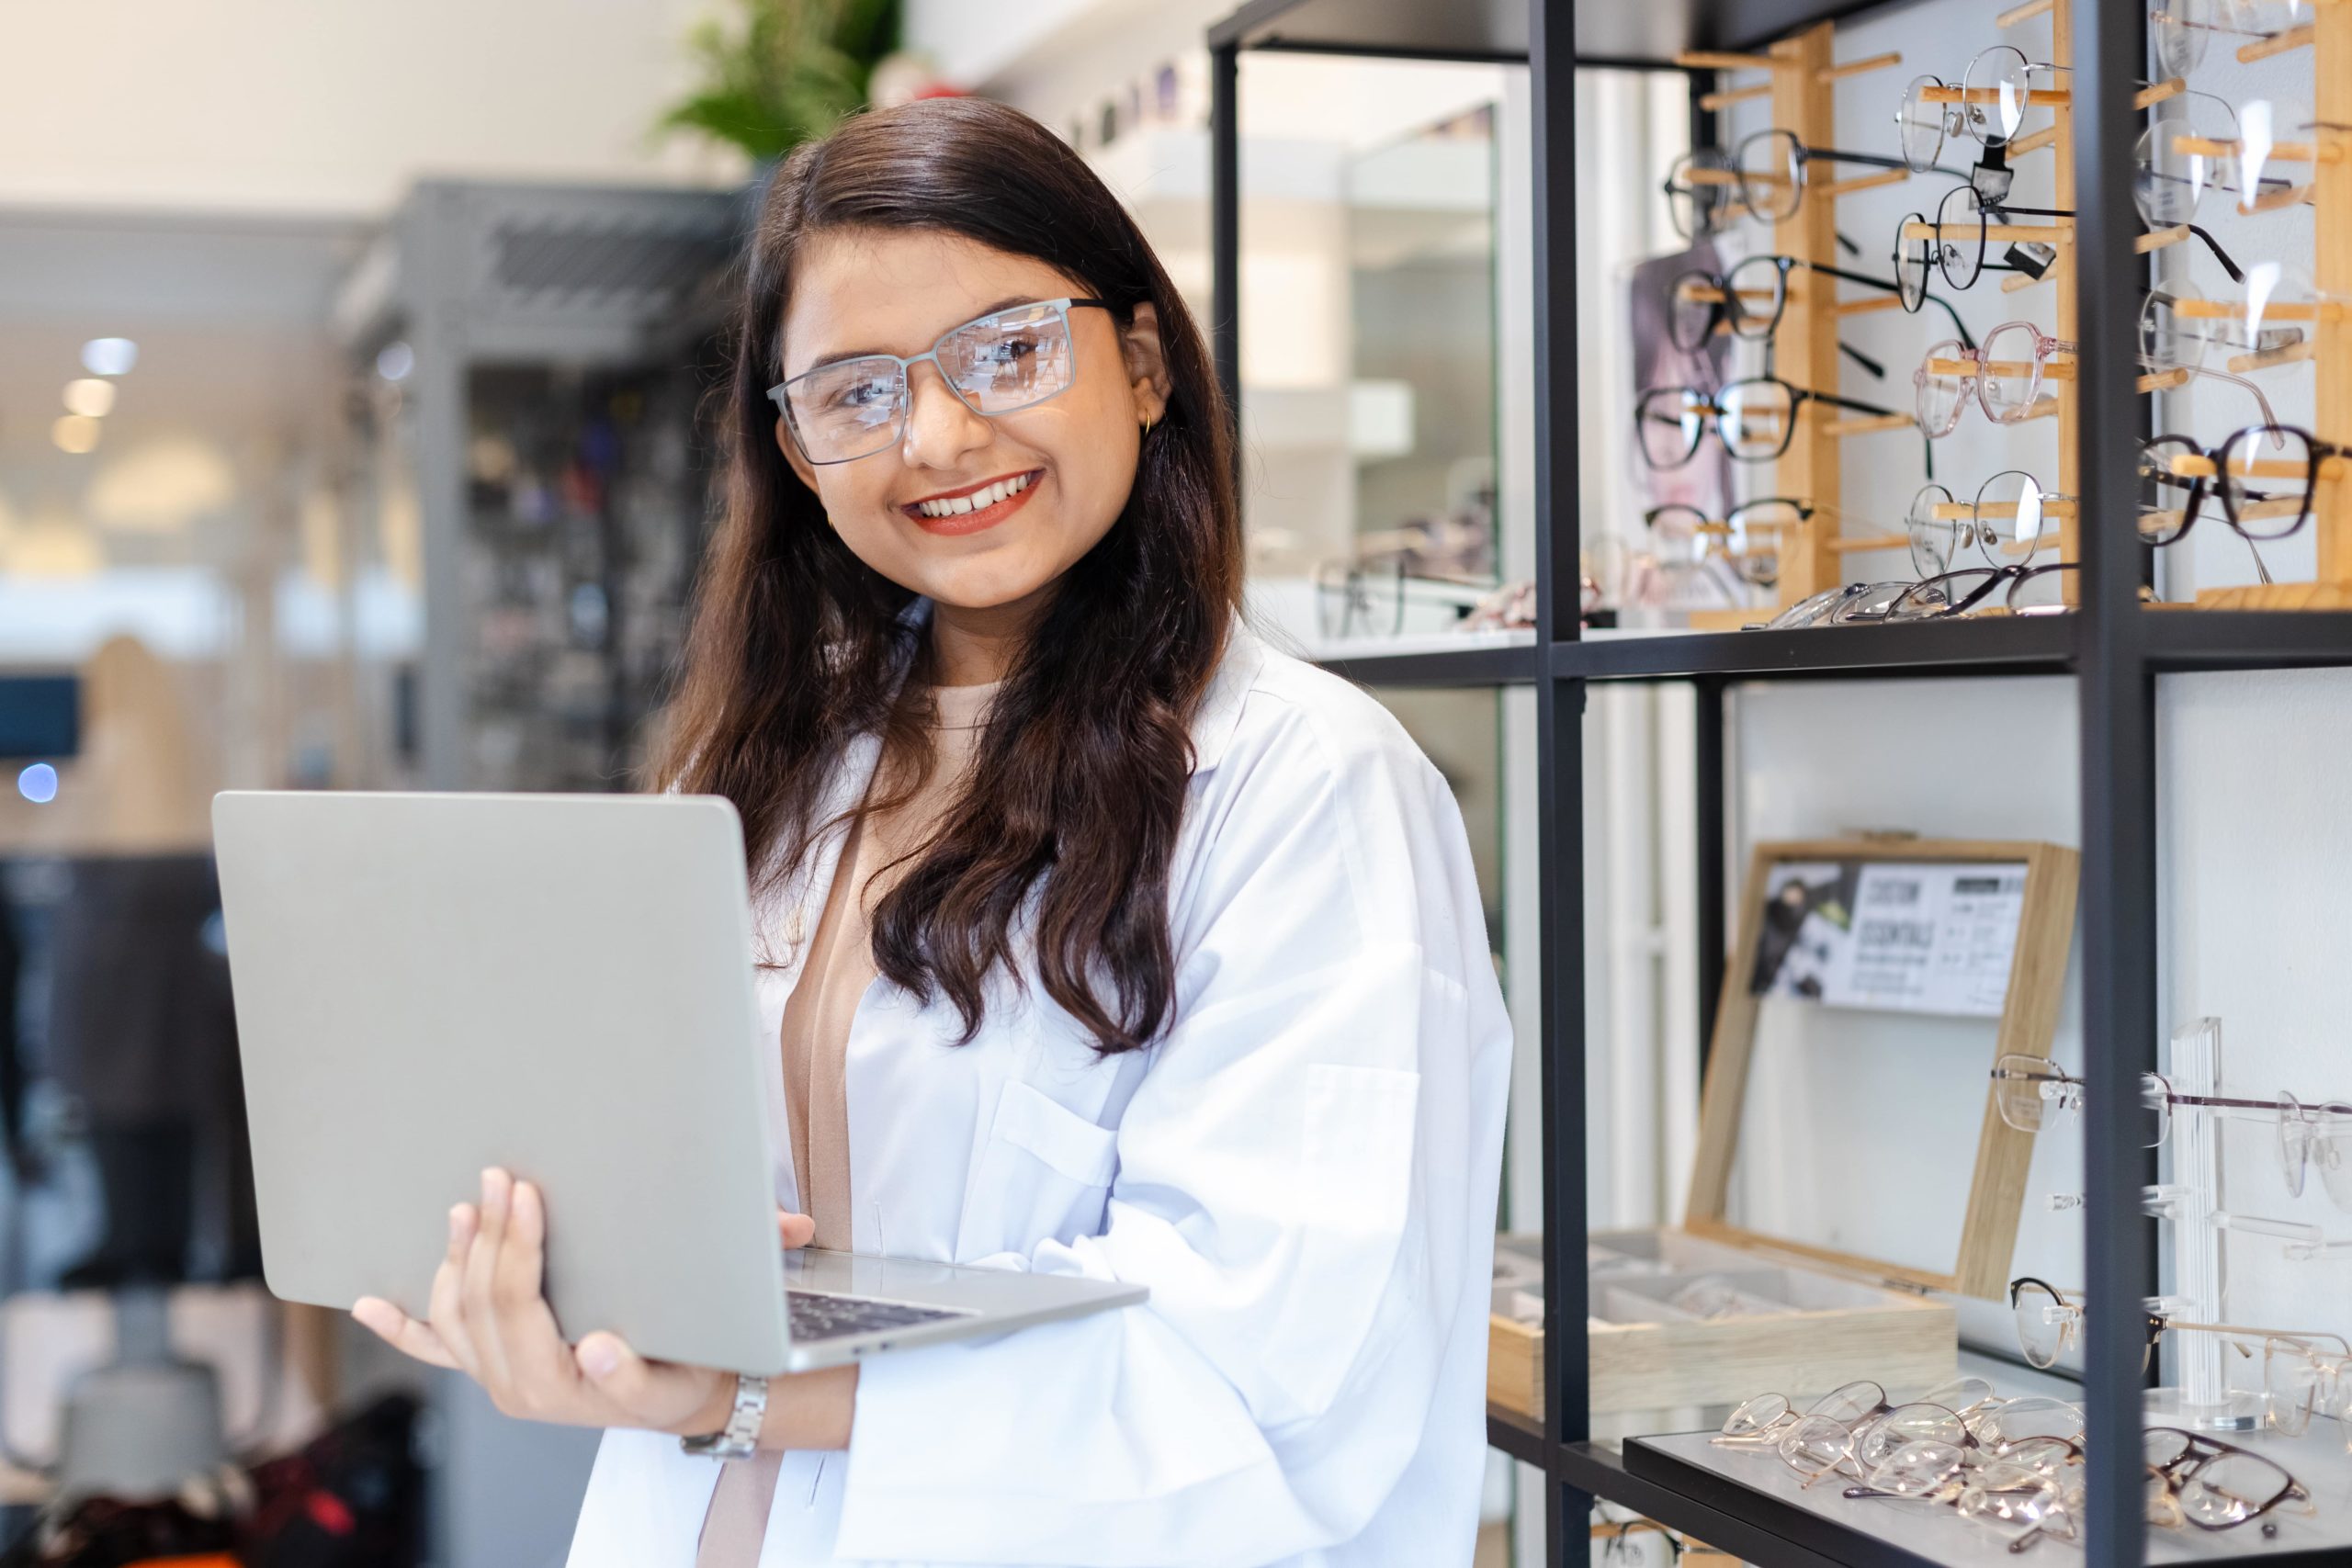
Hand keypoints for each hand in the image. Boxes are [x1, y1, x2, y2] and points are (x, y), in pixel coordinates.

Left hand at [353, 1169, 822, 1437]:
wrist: (686, 1395)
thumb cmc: (692, 1365)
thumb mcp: (682, 1370)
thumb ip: (638, 1370)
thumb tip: (597, 1351)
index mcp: (556, 1383)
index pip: (517, 1304)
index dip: (513, 1245)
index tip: (521, 1190)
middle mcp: (515, 1387)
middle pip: (477, 1302)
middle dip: (486, 1235)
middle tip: (496, 1176)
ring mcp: (497, 1378)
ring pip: (451, 1316)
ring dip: (451, 1259)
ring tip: (464, 1207)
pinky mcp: (491, 1369)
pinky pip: (434, 1351)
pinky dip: (398, 1326)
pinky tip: (367, 1301)